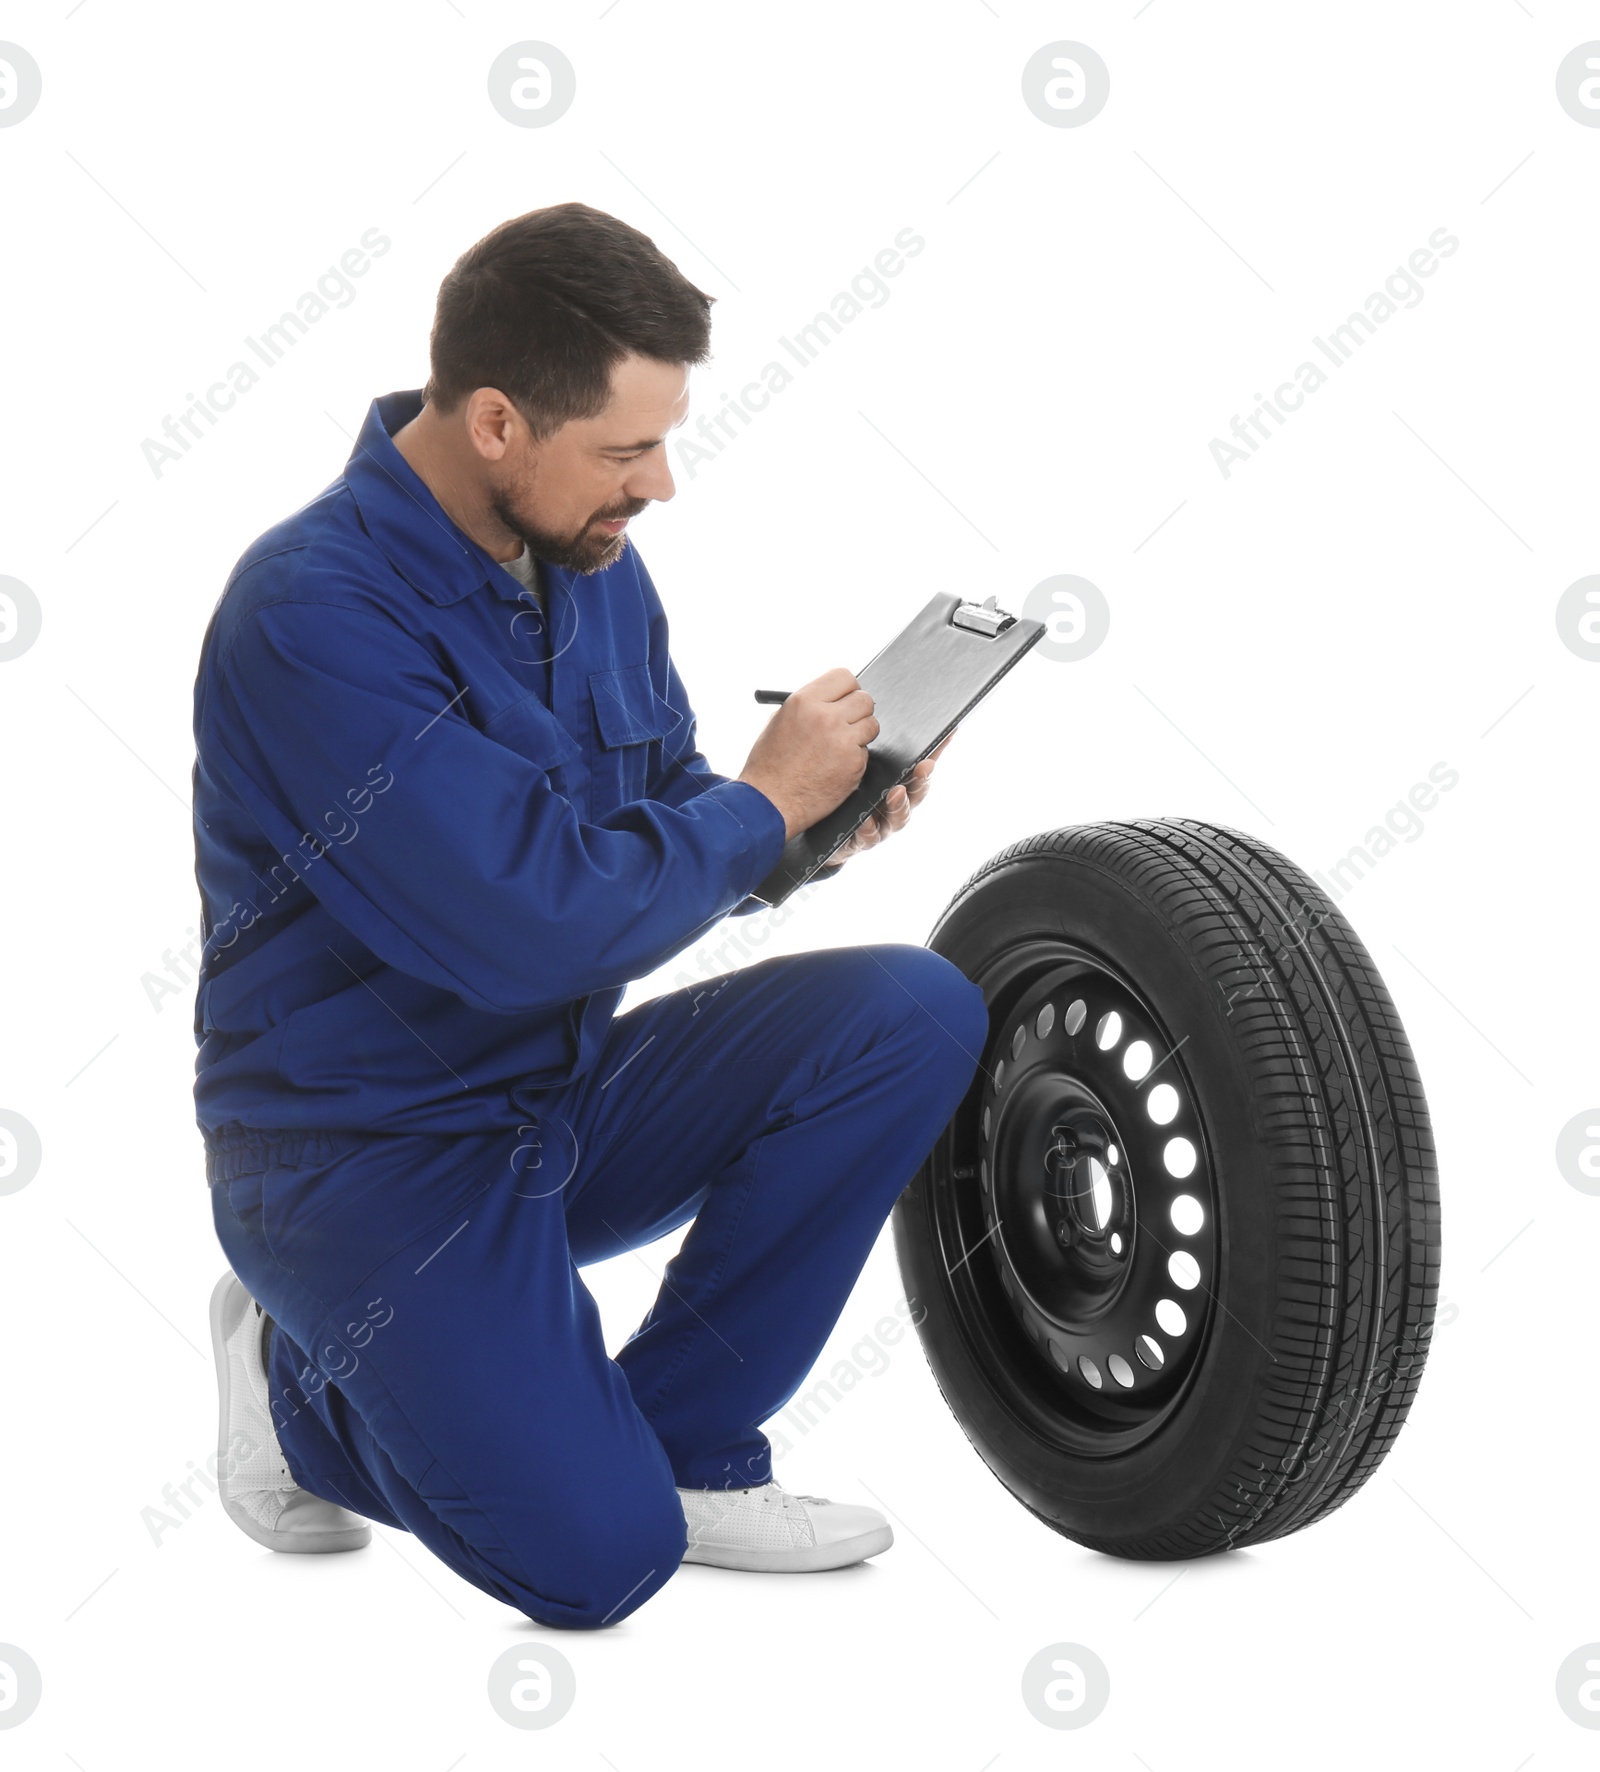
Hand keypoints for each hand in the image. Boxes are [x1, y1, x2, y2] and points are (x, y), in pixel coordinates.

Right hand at [737, 667, 877, 839]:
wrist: (769, 802)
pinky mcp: (854, 764)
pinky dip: (854, 759)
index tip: (846, 697)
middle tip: (848, 721)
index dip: (847, 688)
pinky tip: (834, 767)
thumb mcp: (779, 721)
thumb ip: (809, 706)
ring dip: (860, 734)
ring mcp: (843, 741)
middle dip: (858, 710)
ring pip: (871, 725)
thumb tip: (833, 699)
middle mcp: (826, 717)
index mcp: (804, 701)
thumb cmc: (769, 765)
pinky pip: (866, 752)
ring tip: (838, 747)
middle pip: (864, 699)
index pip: (844, 677)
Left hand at [818, 728, 955, 870]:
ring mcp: (880, 825)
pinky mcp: (859, 841)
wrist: (819, 827)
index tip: (945, 735)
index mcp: (896, 783)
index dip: (935, 752)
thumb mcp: (856, 764)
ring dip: (901, 806)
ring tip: (896, 793)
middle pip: (916, 794)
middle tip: (923, 766)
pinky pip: (867, 837)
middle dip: (922, 780)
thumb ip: (869, 742)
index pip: (920, 766)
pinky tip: (864, 821)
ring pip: (899, 818)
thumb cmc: (842, 790)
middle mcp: (893, 805)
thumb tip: (880, 705)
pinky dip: (868, 830)